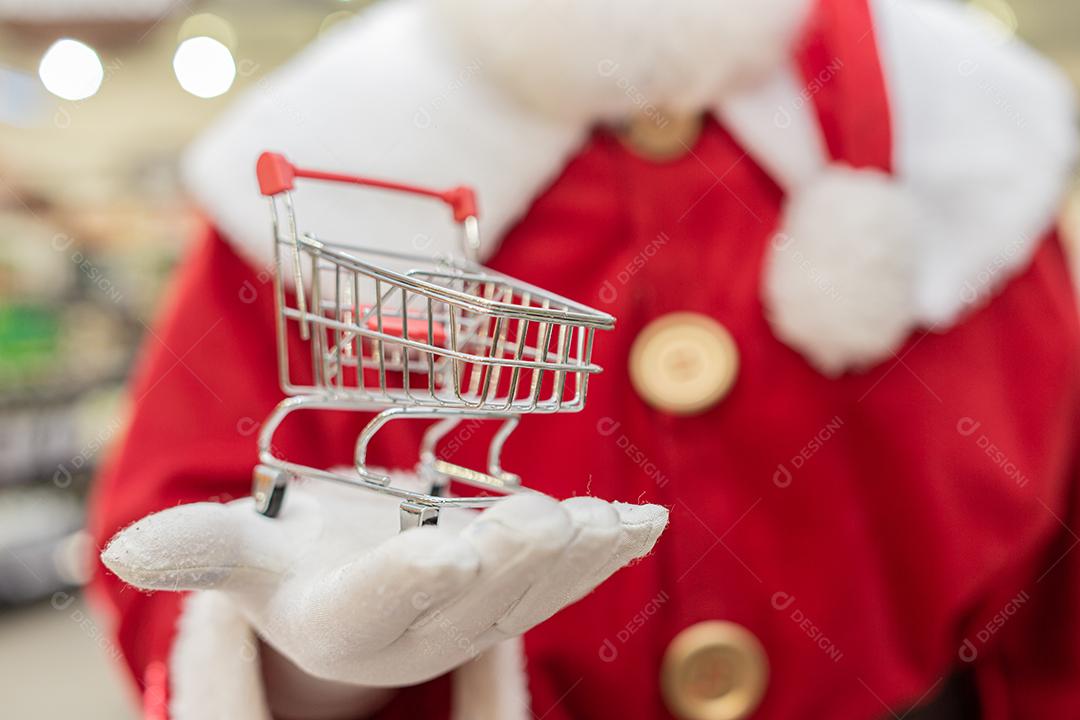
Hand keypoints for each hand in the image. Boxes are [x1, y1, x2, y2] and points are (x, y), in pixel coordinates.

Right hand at [102, 476, 667, 687]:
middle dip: (509, 559)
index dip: (412, 575)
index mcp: (355, 619)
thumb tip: (122, 546)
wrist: (355, 595)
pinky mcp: (521, 589)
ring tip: (614, 523)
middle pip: (472, 596)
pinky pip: (567, 576)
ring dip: (576, 556)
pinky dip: (606, 550)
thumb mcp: (250, 552)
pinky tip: (644, 523)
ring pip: (534, 588)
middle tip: (543, 520)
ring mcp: (481, 612)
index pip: (381, 603)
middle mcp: (426, 626)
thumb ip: (205, 549)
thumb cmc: (299, 564)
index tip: (445, 549)